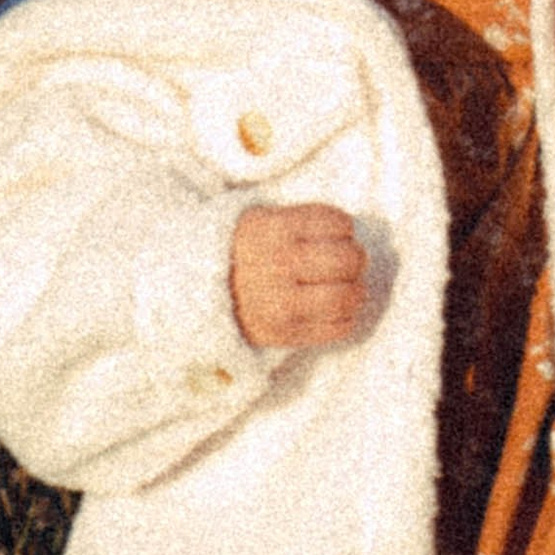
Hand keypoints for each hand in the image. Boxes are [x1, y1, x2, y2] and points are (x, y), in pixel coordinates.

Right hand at [230, 203, 370, 351]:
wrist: (199, 292)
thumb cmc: (245, 251)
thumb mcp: (263, 219)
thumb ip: (305, 221)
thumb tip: (353, 236)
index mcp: (272, 229)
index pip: (339, 224)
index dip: (345, 228)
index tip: (337, 233)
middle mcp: (276, 266)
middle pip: (348, 260)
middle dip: (356, 258)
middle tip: (348, 261)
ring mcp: (280, 304)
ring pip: (347, 297)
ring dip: (355, 290)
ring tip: (345, 286)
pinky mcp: (284, 335)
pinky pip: (338, 328)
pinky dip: (346, 317)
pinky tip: (333, 309)